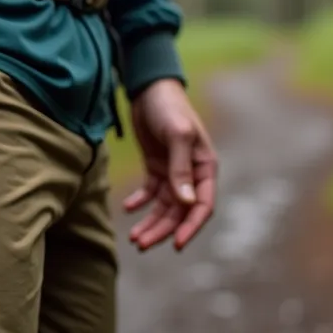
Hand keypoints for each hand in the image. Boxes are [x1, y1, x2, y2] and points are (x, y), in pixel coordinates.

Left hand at [122, 78, 218, 251]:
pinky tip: (128, 208)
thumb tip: (185, 203)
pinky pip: (149, 192)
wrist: (149, 87)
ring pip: (164, 206)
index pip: (202, 205)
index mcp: (205, 168)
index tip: (176, 245)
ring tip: (133, 238)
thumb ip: (180, 169)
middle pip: (179, 212)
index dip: (191, 227)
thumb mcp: (177, 135)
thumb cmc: (169, 107)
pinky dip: (139, 202)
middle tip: (141, 245)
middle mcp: (191, 174)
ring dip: (150, 222)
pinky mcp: (156, 166)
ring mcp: (173, 171)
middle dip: (162, 230)